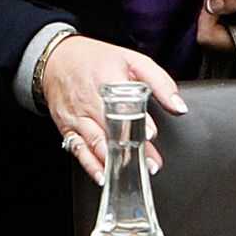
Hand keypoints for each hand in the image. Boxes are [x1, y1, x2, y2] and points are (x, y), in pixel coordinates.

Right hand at [41, 35, 178, 183]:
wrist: (55, 59)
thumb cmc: (96, 60)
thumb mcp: (133, 60)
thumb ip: (160, 82)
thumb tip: (179, 107)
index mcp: (107, 79)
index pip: (124, 103)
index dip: (138, 121)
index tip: (150, 134)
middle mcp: (89, 99)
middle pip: (111, 129)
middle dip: (131, 150)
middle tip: (149, 164)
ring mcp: (76, 115)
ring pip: (94, 142)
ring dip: (113, 161)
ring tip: (129, 174)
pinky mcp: (66, 127)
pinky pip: (78, 149)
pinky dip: (90, 165)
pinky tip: (102, 176)